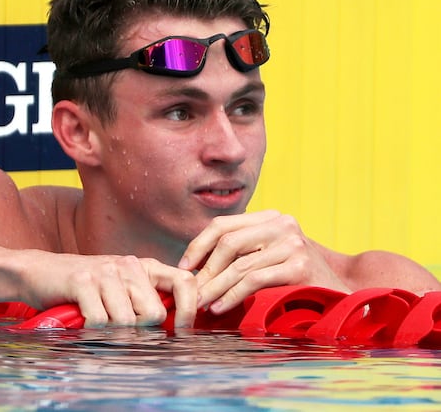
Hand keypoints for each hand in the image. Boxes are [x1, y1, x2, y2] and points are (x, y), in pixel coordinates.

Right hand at [19, 251, 196, 327]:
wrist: (43, 272)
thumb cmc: (88, 288)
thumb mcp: (123, 288)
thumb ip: (148, 301)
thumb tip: (174, 327)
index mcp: (145, 266)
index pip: (185, 281)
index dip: (189, 309)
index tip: (181, 331)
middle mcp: (129, 265)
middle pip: (154, 313)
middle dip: (138, 329)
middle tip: (119, 326)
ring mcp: (106, 271)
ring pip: (126, 322)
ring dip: (111, 332)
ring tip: (98, 320)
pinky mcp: (83, 281)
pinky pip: (100, 322)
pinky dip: (91, 330)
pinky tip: (83, 318)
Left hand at [179, 210, 349, 313]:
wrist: (342, 293)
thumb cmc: (297, 277)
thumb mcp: (270, 255)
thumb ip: (243, 250)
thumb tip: (198, 265)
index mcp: (270, 217)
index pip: (223, 224)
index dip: (199, 245)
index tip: (184, 266)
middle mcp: (282, 224)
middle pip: (228, 243)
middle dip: (205, 270)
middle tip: (191, 292)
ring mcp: (292, 243)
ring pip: (239, 265)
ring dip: (215, 287)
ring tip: (201, 304)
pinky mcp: (299, 266)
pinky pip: (254, 280)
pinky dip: (233, 295)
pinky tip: (220, 307)